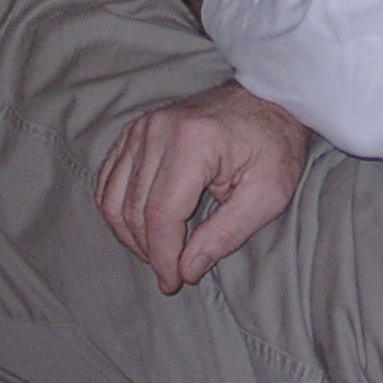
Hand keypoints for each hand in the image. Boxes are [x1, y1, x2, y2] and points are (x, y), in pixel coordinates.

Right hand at [96, 80, 310, 294]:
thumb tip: (187, 270)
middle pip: (134, 209)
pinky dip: (117, 209)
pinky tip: (139, 228)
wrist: (268, 99)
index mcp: (194, 142)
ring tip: (158, 253)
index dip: (164, 257)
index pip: (161, 214)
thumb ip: (226, 234)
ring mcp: (143, 126)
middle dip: (149, 251)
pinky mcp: (136, 129)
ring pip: (113, 197)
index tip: (174, 283)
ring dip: (130, 235)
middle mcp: (159, 130)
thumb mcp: (267, 195)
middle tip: (172, 273)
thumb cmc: (274, 145)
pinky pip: (108, 178)